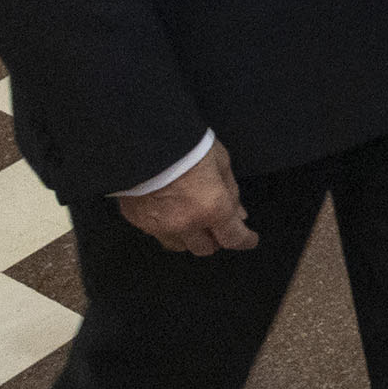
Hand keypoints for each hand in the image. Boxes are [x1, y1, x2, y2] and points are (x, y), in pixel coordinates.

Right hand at [115, 141, 256, 256]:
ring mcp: (159, 226)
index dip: (245, 240)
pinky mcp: (138, 221)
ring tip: (193, 220)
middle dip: (215, 239)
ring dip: (190, 238)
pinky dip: (168, 228)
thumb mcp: (221, 162)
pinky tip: (170, 212)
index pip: (233, 237)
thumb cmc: (186, 145)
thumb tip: (238, 214)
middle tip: (219, 226)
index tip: (250, 239)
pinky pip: (157, 234)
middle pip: (205, 248)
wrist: (143, 140)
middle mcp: (185, 223)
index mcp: (211, 208)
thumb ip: (231, 193)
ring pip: (180, 246)